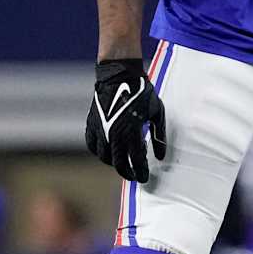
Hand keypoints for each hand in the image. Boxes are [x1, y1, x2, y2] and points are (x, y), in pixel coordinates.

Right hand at [85, 58, 166, 181]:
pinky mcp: (92, 124)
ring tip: (124, 162)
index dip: (141, 172)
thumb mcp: (157, 113)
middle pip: (119, 164)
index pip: (137, 161)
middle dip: (128, 173)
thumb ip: (159, 136)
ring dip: (115, 163)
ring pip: (104, 157)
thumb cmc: (141, 92)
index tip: (144, 178)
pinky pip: (93, 146)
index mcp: (132, 132)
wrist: (119, 75)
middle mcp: (115, 134)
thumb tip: (161, 156)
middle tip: (134, 176)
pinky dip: (100, 152)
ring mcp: (101, 130)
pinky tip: (108, 152)